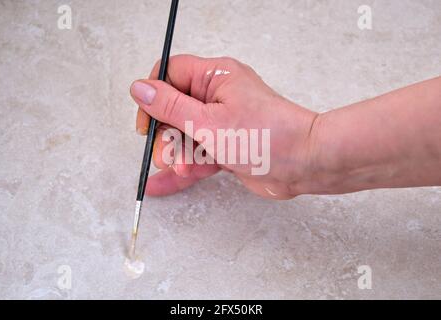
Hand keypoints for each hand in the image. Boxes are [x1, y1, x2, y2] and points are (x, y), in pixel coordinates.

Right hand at [130, 55, 318, 198]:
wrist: (305, 164)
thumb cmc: (267, 136)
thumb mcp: (209, 122)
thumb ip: (170, 106)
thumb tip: (140, 88)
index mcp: (215, 77)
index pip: (170, 74)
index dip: (153, 96)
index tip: (146, 122)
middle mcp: (218, 97)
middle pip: (174, 110)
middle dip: (167, 135)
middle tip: (168, 153)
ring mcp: (222, 123)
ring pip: (185, 136)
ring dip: (178, 155)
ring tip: (183, 168)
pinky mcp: (226, 146)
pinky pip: (198, 155)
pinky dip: (183, 169)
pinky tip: (162, 183)